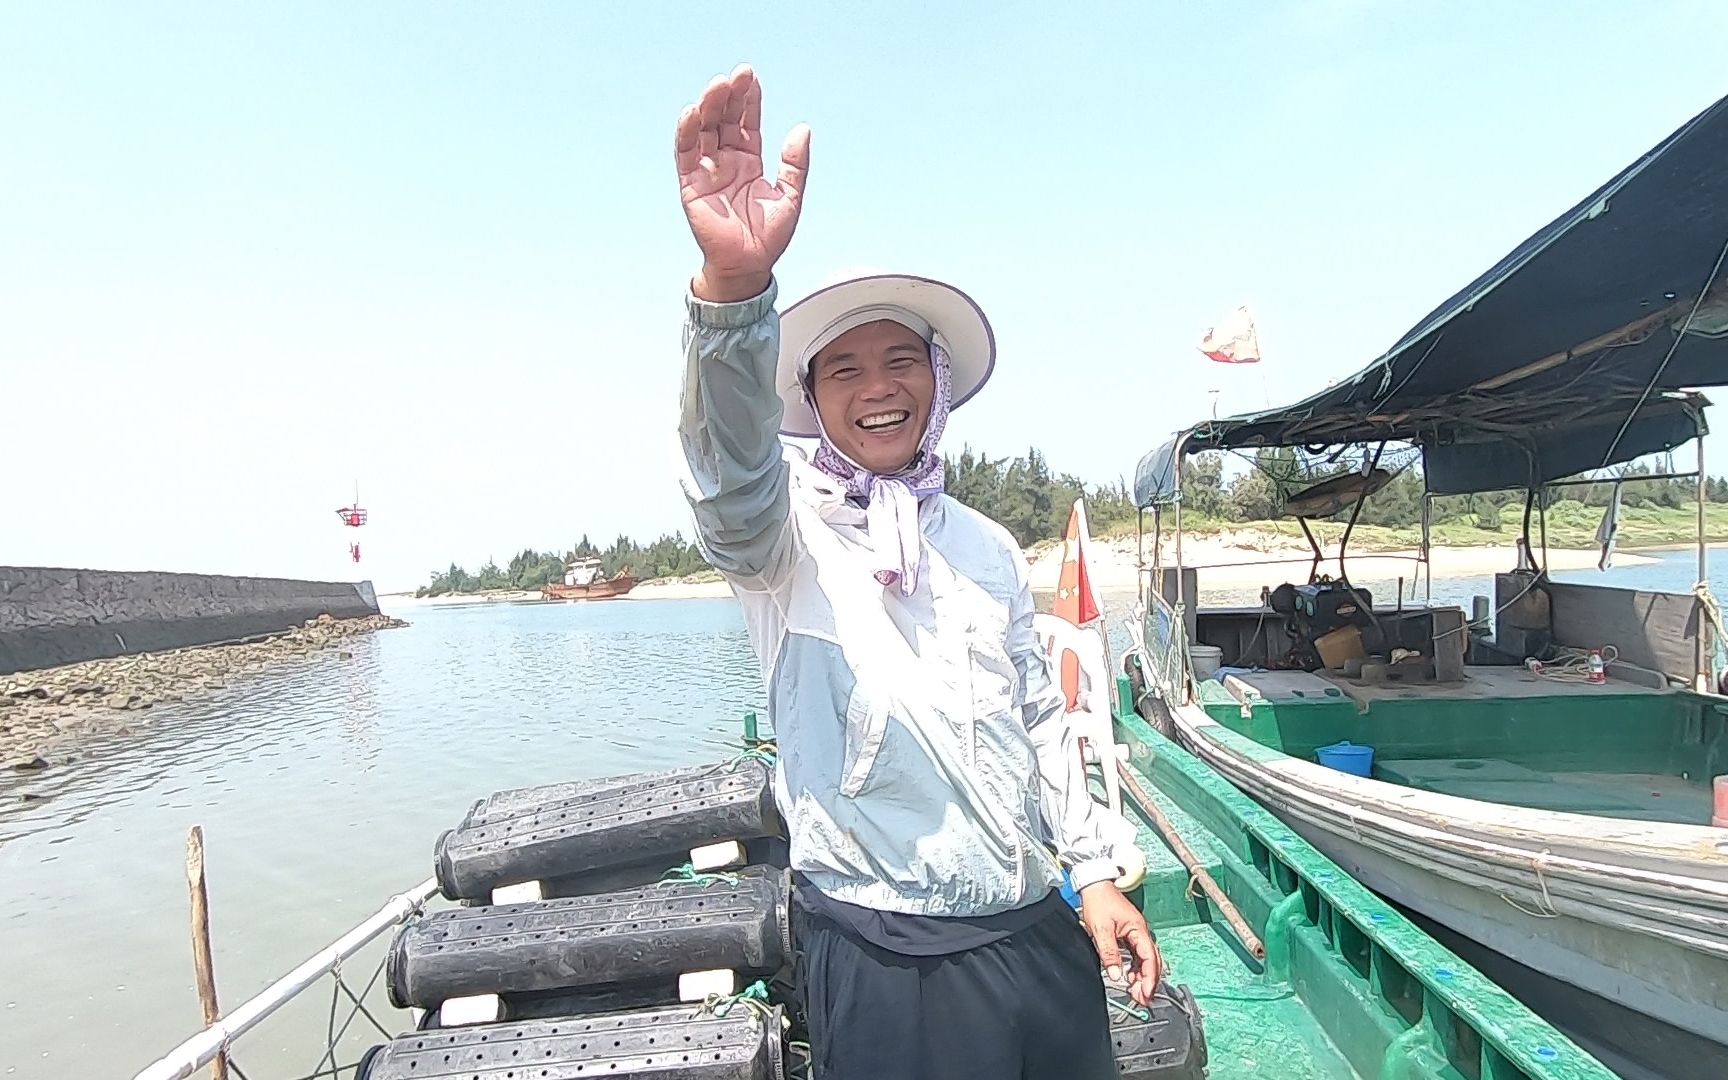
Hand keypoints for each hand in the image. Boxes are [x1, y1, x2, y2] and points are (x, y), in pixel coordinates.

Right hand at [675, 64, 810, 302]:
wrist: (749, 266)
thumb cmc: (769, 237)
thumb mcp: (790, 197)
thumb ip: (795, 164)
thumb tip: (802, 129)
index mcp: (749, 162)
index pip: (746, 123)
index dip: (748, 101)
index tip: (751, 77)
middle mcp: (726, 162)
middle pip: (724, 120)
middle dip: (729, 97)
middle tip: (736, 75)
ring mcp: (707, 172)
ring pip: (704, 131)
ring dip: (709, 107)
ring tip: (718, 86)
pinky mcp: (690, 185)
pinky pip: (685, 155)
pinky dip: (686, 133)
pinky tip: (691, 113)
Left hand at [1080, 881, 1162, 1005]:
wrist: (1094, 885)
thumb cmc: (1099, 901)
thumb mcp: (1101, 929)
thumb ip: (1109, 952)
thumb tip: (1116, 974)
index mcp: (1138, 930)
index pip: (1150, 958)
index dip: (1149, 978)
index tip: (1145, 994)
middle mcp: (1141, 932)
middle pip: (1152, 961)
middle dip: (1149, 982)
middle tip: (1142, 999)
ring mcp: (1136, 934)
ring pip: (1146, 960)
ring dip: (1143, 977)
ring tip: (1136, 993)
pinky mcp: (1129, 934)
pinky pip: (1138, 955)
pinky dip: (1136, 969)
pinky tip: (1130, 978)